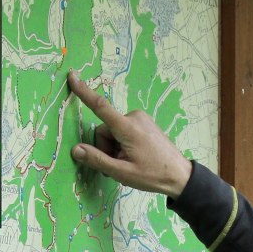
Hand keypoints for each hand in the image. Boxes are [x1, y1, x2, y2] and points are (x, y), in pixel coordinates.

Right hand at [67, 70, 193, 197]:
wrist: (180, 175)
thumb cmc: (153, 175)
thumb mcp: (122, 173)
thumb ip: (98, 160)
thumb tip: (76, 149)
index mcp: (127, 127)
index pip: (100, 106)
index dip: (84, 92)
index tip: (72, 76)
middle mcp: (133, 117)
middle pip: (104, 130)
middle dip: (105, 148)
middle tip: (118, 166)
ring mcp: (140, 118)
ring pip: (113, 132)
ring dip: (114, 148)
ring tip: (128, 164)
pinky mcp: (144, 123)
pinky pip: (123, 131)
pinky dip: (122, 145)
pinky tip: (133, 158)